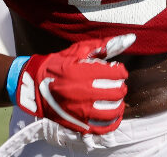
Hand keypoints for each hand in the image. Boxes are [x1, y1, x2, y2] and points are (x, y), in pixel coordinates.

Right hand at [13, 34, 134, 134]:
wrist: (35, 84)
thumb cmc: (59, 64)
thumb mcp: (80, 50)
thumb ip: (106, 45)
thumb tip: (131, 38)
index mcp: (85, 72)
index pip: (118, 74)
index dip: (120, 71)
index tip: (116, 71)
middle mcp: (85, 93)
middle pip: (118, 92)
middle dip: (120, 86)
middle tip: (115, 84)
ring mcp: (81, 111)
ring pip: (113, 110)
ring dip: (118, 103)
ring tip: (115, 99)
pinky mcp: (78, 123)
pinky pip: (103, 128)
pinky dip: (113, 122)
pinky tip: (113, 115)